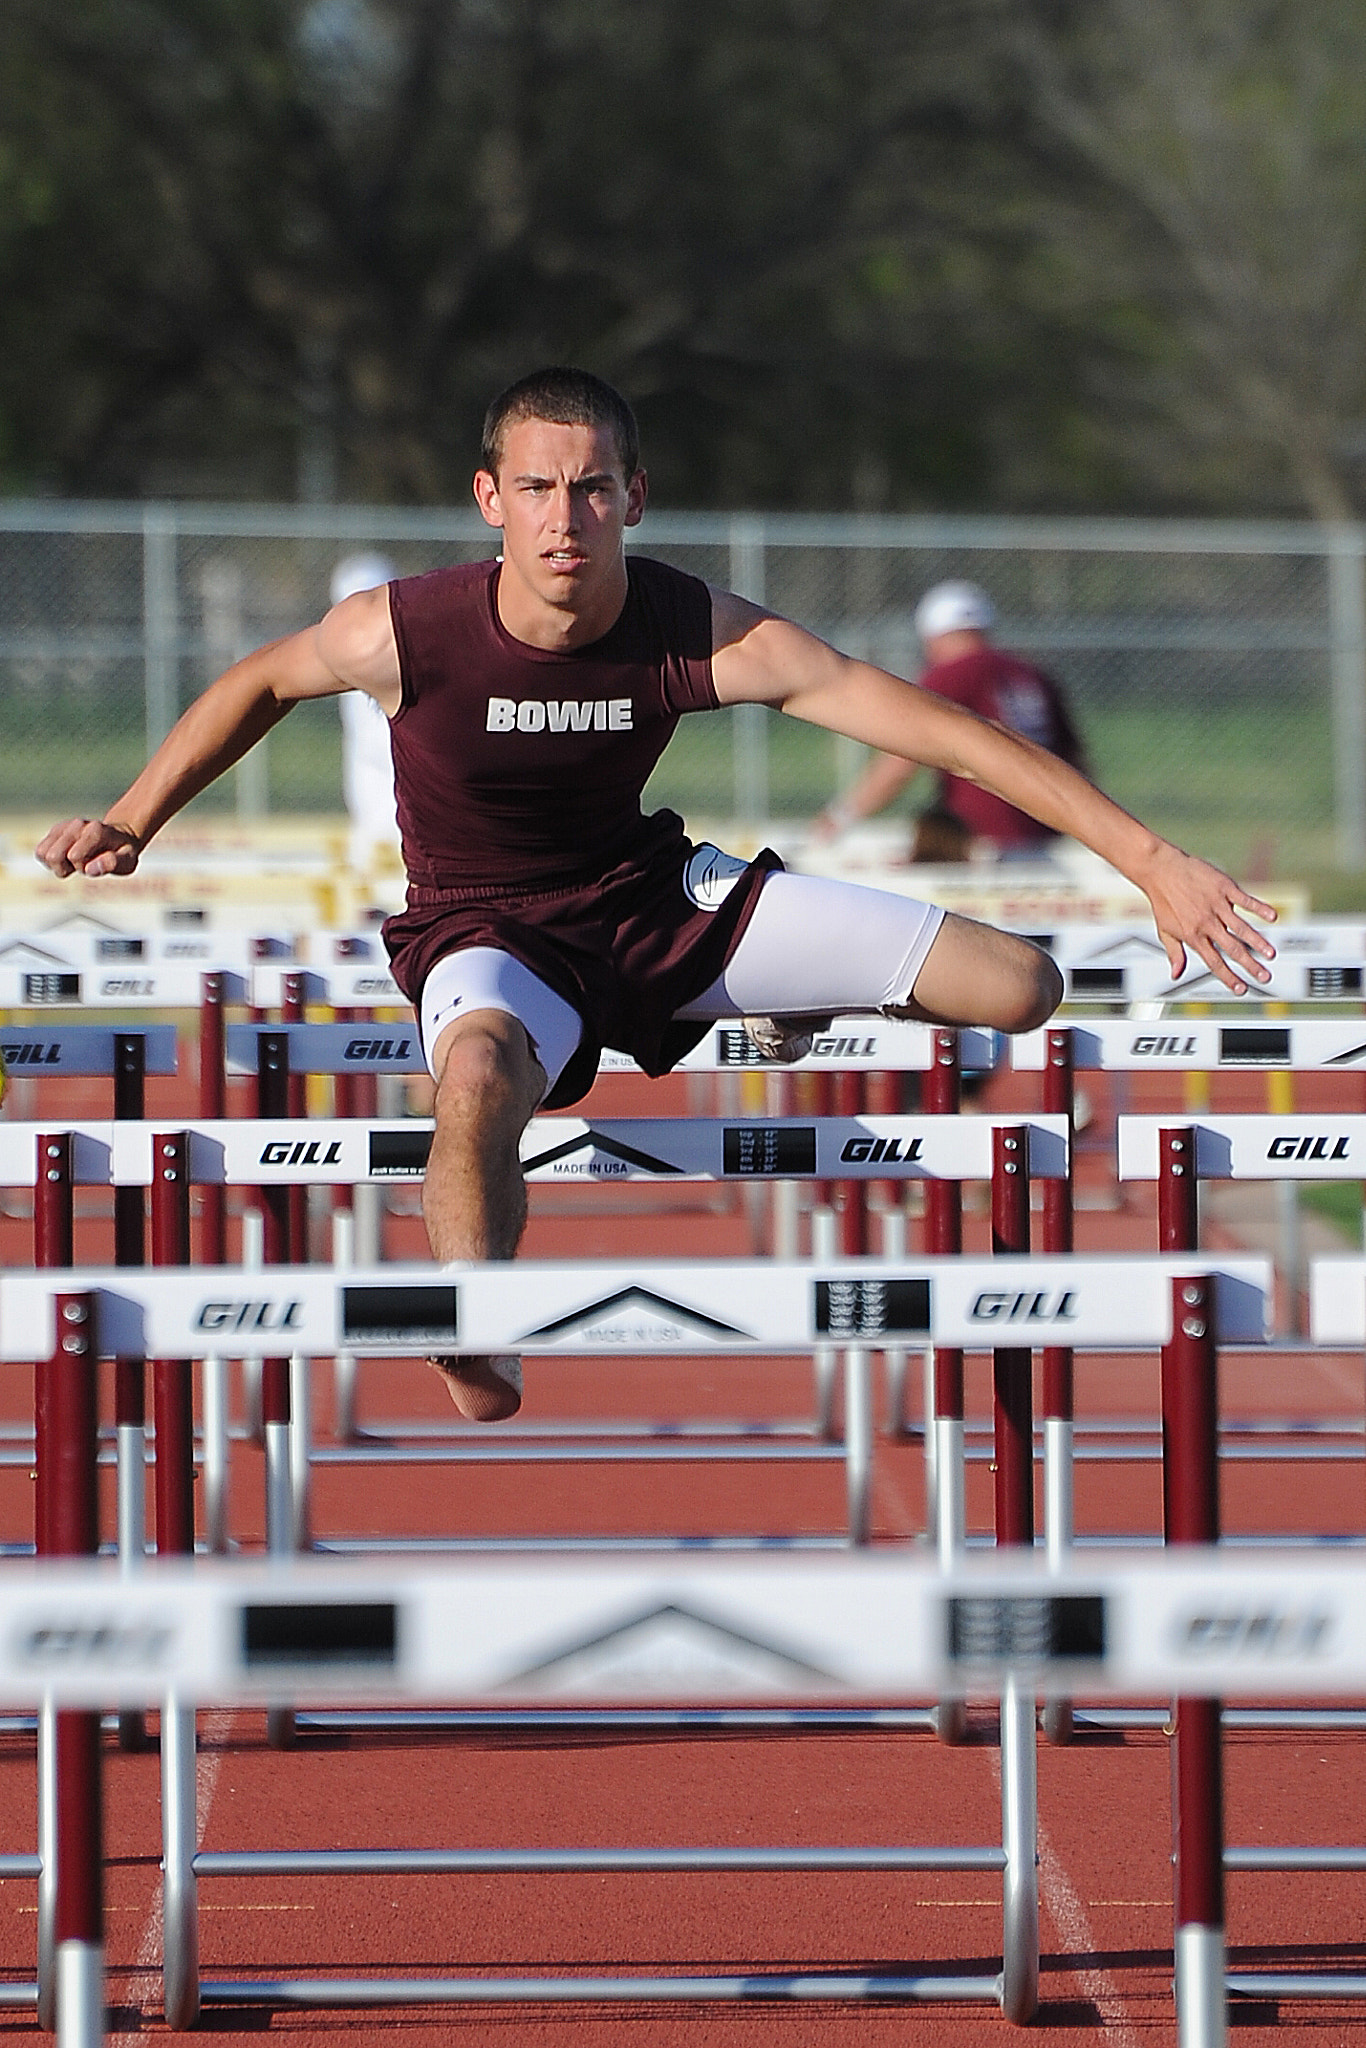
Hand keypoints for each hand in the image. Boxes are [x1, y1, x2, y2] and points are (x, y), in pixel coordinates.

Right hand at [35, 817, 141, 878]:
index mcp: (95, 831)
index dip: (84, 868)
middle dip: (67, 868)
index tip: (96, 864)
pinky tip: (66, 859)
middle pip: (53, 855)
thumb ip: (112, 864)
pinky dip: (50, 861)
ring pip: (42, 853)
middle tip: (83, 864)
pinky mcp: (54, 831)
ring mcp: (64, 826)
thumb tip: (90, 869)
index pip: (74, 857)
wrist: (117, 837)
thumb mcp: (127, 861)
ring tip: (74, 862)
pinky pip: (40, 851)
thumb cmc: (122, 852)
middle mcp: (77, 825)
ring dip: (57, 864)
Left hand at [1140, 843, 1276, 994]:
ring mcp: (1216, 904)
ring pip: (1240, 927)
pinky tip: (1273, 916)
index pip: (1214, 962)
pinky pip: (1244, 900)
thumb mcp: (1165, 930)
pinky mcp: (1223, 887)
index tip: (1241, 990)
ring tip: (1271, 954)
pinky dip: (1259, 908)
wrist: (1160, 869)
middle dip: (1249, 964)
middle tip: (1265, 977)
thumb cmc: (1163, 901)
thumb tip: (1176, 975)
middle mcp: (1206, 922)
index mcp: (1193, 935)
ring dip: (1257, 941)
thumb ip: (1175, 954)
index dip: (1228, 977)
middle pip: (1231, 948)